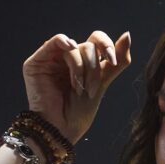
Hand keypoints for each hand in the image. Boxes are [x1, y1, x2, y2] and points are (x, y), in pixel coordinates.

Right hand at [22, 29, 131, 144]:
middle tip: (90, 89)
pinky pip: (56, 42)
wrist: (62, 128)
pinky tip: (70, 49)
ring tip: (78, 88)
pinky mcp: (37, 62)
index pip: (97, 40)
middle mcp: (68, 58)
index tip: (112, 61)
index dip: (107, 46)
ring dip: (80, 68)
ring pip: (75, 47)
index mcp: (83, 62)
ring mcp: (52, 59)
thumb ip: (117, 61)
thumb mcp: (103, 83)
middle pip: (89, 46)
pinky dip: (66, 44)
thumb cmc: (80, 112)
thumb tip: (127, 35)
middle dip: (93, 68)